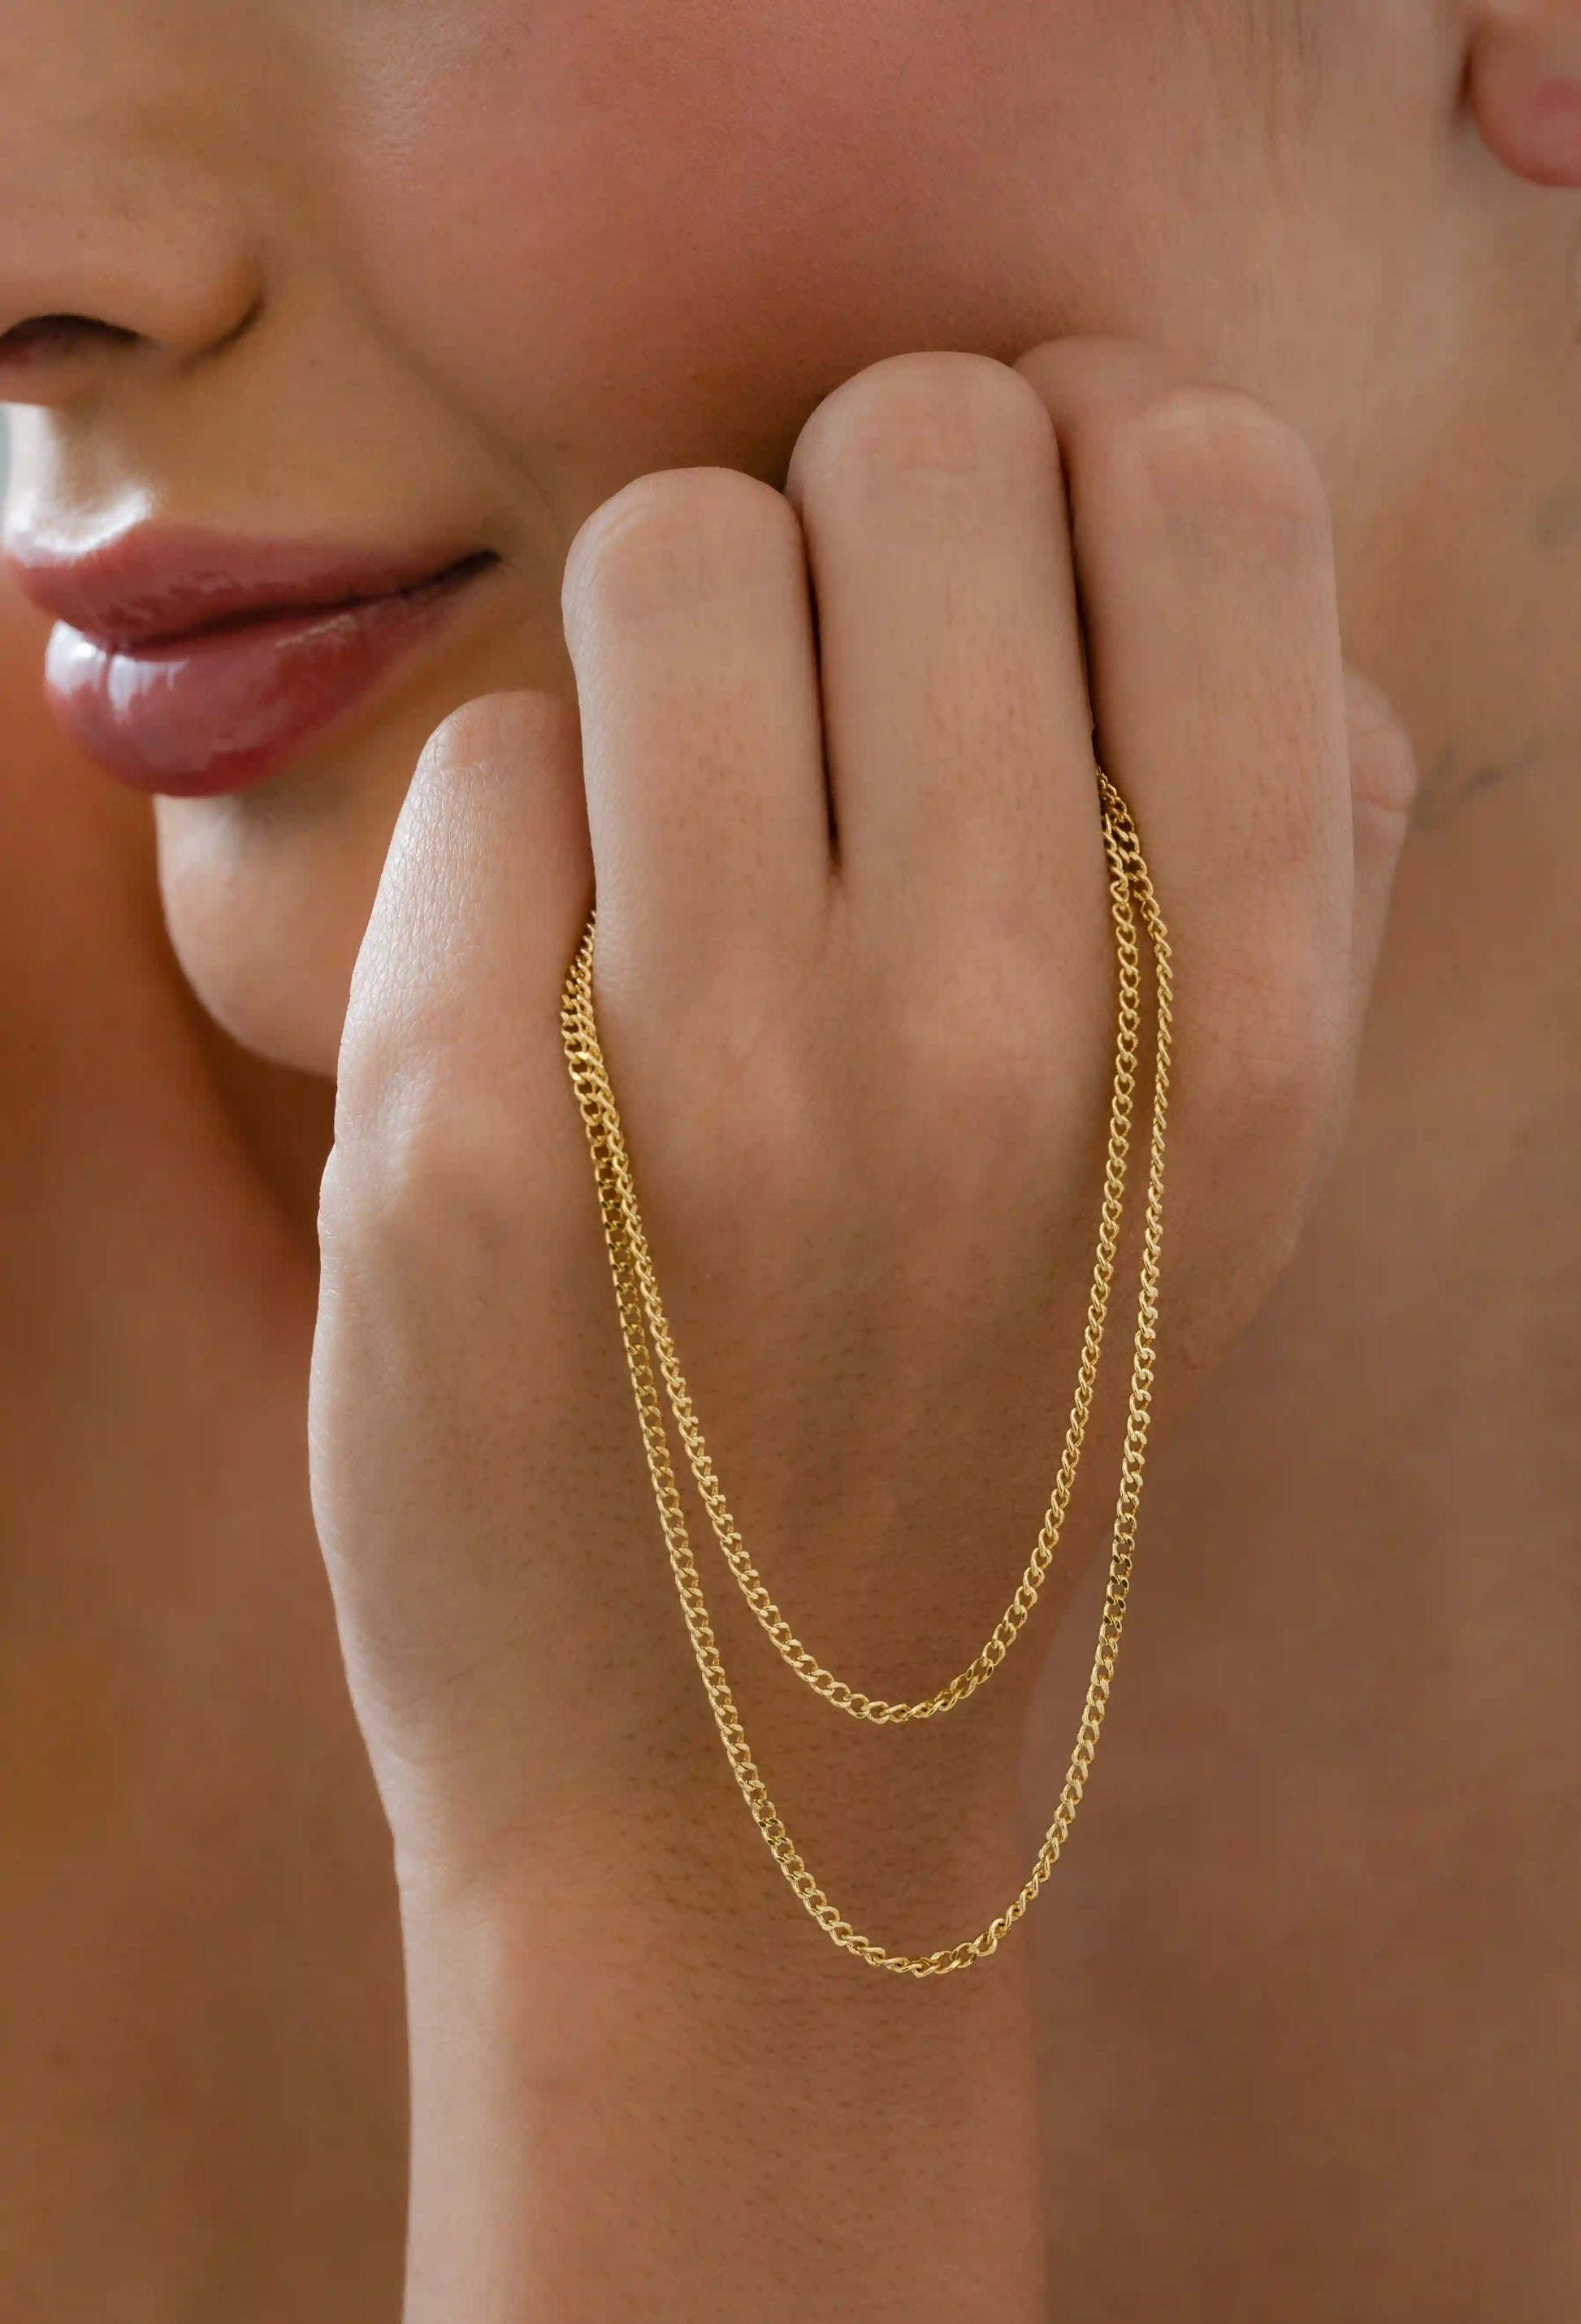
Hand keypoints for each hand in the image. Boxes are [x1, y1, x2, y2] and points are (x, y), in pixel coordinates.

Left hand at [311, 337, 1414, 1921]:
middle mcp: (997, 1033)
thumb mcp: (1235, 1191)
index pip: (1200, 480)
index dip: (1091, 454)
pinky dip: (522, 846)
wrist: (743, 1792)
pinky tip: (565, 1004)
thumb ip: (1294, 847)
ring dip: (671, 655)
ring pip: (666, 551)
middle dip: (861, 523)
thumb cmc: (995, 1440)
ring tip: (686, 831)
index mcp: (1240, 1029)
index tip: (1026, 564)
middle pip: (911, 439)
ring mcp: (715, 1089)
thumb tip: (1187, 523)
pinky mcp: (456, 1142)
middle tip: (831, 704)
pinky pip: (486, 765)